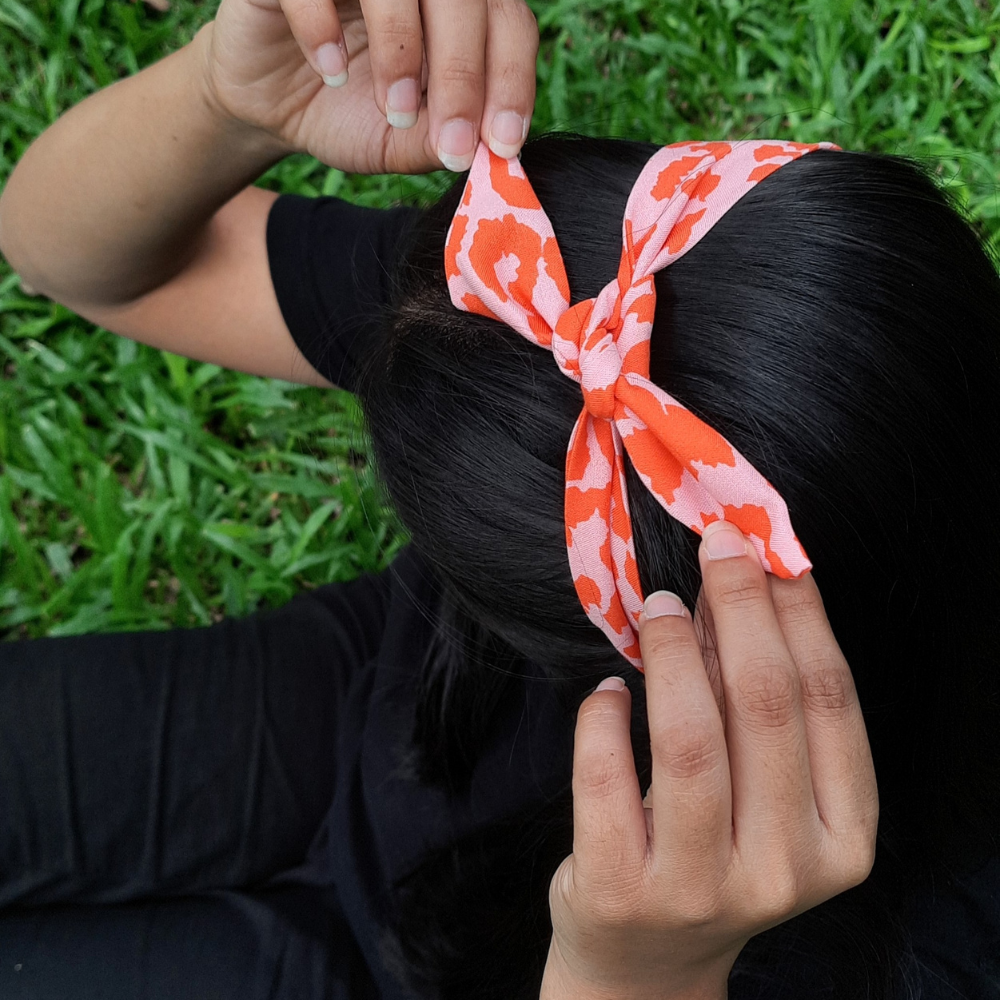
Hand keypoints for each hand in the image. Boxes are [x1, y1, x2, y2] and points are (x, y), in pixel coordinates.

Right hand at [194, 0, 537, 174]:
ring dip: (403, 51)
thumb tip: (490, 148)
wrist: (272, 106)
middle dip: (464, 75)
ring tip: (394, 110)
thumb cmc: (347, 112)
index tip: (504, 143)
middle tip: (452, 140)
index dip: (513, 80)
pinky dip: (325, 25)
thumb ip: (445, 140)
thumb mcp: (404, 142)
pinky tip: (329, 69)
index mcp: (455, 12)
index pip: (507, 22)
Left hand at [542, 520, 878, 999]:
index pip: (829, 700)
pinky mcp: (622, 889)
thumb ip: (759, 708)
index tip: (768, 549)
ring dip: (670, 651)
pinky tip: (608, 689)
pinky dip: (602, 715)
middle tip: (714, 549)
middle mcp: (785, 868)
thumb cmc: (713, 855)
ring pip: (690, 736)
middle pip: (765, 704)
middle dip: (739, 606)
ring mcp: (702, 887)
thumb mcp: (762, 795)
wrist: (647, 961)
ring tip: (656, 606)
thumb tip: (731, 590)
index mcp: (842, 839)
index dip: (798, 612)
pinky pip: (607, 775)